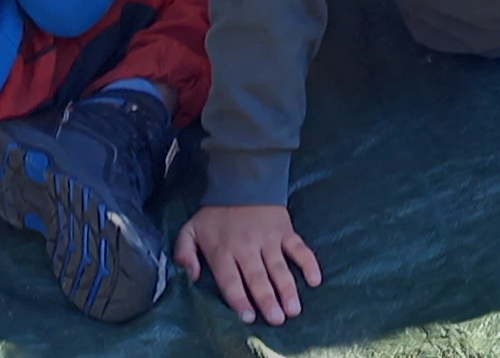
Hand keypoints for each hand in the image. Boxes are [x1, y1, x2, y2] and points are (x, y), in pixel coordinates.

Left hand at [180, 204, 324, 323]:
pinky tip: (315, 279)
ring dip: (288, 288)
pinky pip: (299, 248)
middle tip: (277, 319)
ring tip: (294, 309)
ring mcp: (268, 239)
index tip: (249, 317)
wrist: (241, 180)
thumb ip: (184, 253)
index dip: (240, 299)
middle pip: (258, 277)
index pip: (231, 280)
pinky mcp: (285, 230)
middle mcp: (247, 247)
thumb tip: (191, 277)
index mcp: (223, 251)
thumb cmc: (216, 213)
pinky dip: (309, 263)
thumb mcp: (190, 230)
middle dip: (268, 300)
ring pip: (279, 267)